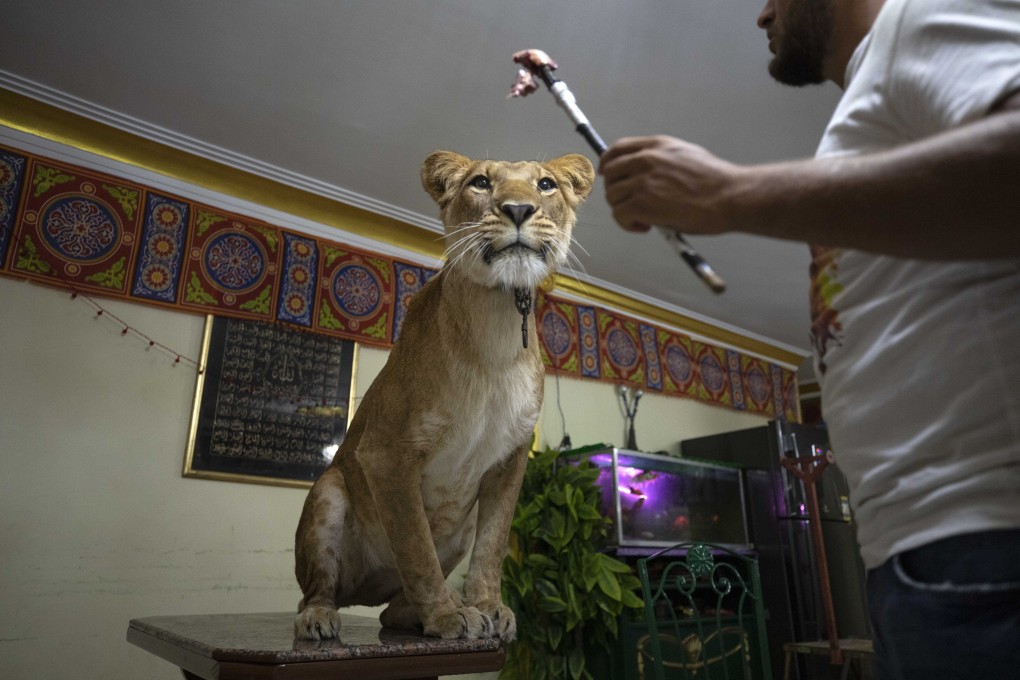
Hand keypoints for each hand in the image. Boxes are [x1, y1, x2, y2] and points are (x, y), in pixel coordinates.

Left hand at [599, 135, 742, 235]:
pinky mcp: (641, 203)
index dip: (607, 163)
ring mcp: (642, 181)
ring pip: (613, 197)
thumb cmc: (715, 181)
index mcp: (657, 146)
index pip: (618, 149)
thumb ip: (662, 160)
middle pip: (610, 174)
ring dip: (624, 210)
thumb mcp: (686, 155)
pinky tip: (646, 226)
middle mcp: (646, 160)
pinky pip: (619, 215)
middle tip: (631, 204)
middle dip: (617, 191)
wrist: (729, 196)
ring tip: (645, 218)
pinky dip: (628, 224)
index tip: (605, 173)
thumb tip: (648, 174)